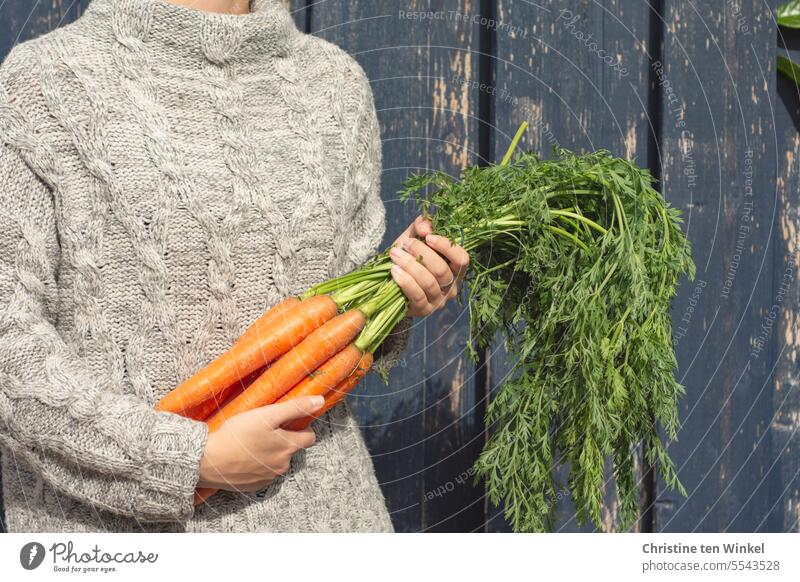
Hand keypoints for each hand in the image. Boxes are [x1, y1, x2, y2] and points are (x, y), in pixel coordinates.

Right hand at [197, 396, 322, 491]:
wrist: (208, 461)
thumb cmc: (238, 434)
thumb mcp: (268, 415)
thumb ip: (295, 408)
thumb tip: (320, 402)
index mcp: (288, 447)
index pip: (310, 438)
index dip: (302, 427)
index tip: (289, 421)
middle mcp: (282, 465)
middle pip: (292, 450)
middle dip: (284, 440)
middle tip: (264, 429)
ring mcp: (268, 477)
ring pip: (277, 461)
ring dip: (269, 452)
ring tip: (251, 442)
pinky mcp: (253, 486)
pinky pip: (262, 472)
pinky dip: (256, 464)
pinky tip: (243, 455)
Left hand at [390, 215, 469, 317]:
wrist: (388, 283)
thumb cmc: (407, 258)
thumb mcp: (414, 238)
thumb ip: (421, 227)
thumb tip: (425, 226)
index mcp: (455, 269)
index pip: (462, 259)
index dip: (446, 247)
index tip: (428, 237)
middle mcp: (451, 287)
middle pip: (442, 270)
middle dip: (421, 253)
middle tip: (405, 244)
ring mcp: (438, 301)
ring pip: (429, 282)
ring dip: (410, 265)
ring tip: (395, 255)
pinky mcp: (424, 310)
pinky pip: (417, 295)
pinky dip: (405, 281)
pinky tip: (394, 270)